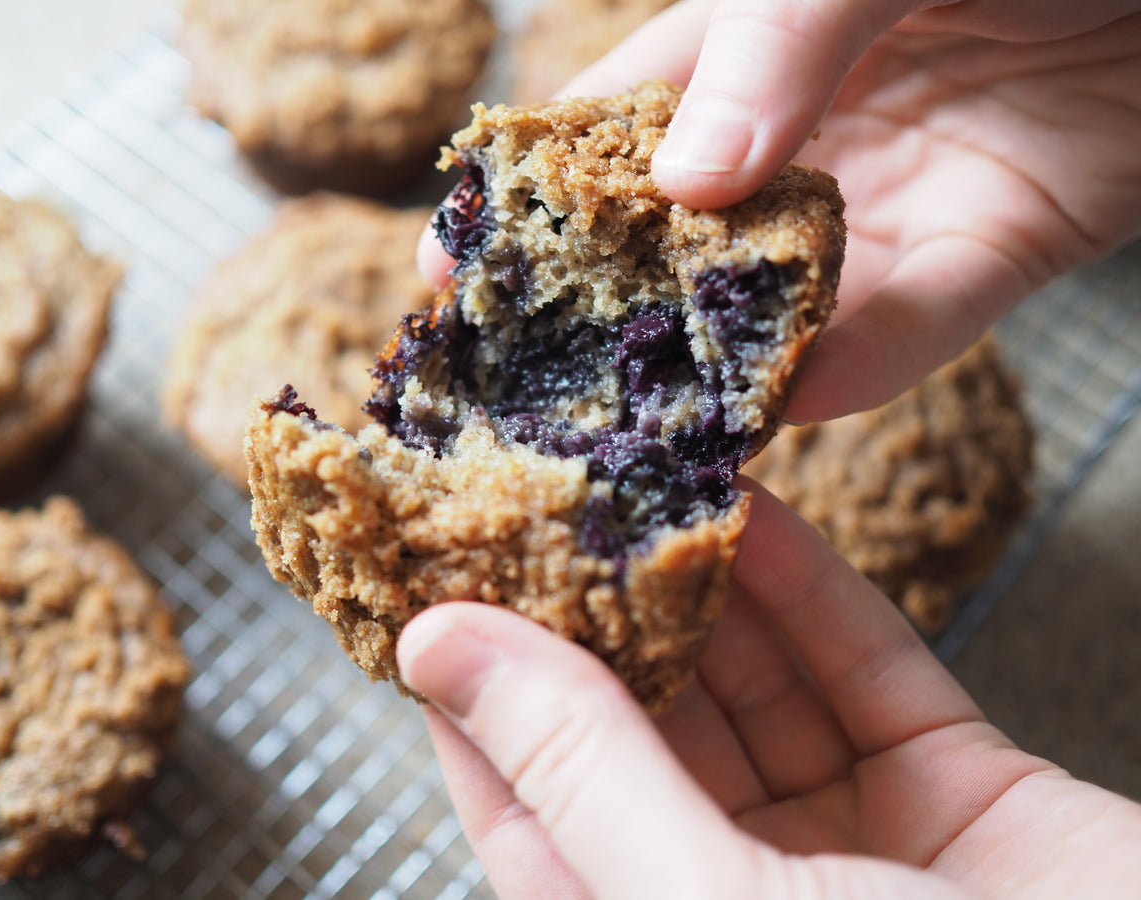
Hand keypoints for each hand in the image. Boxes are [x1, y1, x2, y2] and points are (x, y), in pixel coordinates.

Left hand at [397, 482, 1140, 898]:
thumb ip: (579, 771)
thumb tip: (440, 651)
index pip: (525, 808)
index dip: (477, 696)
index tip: (439, 581)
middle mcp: (737, 893)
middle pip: (639, 731)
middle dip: (594, 612)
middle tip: (544, 495)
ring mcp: (852, 843)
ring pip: (748, 685)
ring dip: (699, 581)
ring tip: (640, 473)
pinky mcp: (955, 785)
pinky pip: (862, 663)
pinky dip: (809, 586)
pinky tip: (756, 502)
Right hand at [421, 0, 1140, 419]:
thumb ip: (777, 39)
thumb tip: (683, 181)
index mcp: (753, 40)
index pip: (617, 125)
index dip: (535, 200)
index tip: (453, 275)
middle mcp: (809, 125)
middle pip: (688, 236)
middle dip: (615, 312)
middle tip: (535, 395)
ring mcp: (898, 191)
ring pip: (795, 299)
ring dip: (734, 362)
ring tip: (660, 431)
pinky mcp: (998, 241)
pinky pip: (924, 317)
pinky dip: (865, 359)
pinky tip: (798, 401)